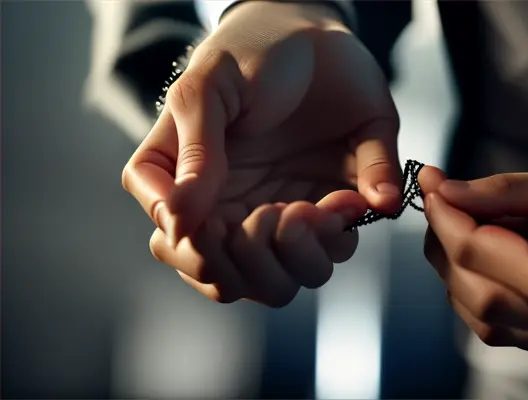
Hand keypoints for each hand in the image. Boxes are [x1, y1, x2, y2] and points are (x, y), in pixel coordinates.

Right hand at [121, 2, 400, 304]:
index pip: (177, 247)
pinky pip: (330, 251)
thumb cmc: (252, 50)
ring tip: (315, 208)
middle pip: (229, 281)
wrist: (317, 33)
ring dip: (301, 255)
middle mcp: (230, 206)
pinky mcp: (327, 208)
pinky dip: (339, 237)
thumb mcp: (210, 88)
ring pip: (280, 282)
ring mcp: (279, 212)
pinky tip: (346, 198)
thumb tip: (178, 222)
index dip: (205, 251)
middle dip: (258, 260)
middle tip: (282, 211)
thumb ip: (194, 152)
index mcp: (187, 182)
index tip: (233, 219)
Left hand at [419, 166, 527, 349]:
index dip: (444, 215)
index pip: (475, 251)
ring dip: (453, 267)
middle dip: (443, 240)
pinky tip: (479, 259)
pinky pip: (490, 325)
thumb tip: (442, 188)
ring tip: (464, 226)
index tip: (432, 185)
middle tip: (444, 202)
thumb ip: (499, 192)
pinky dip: (471, 291)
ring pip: (472, 311)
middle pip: (467, 286)